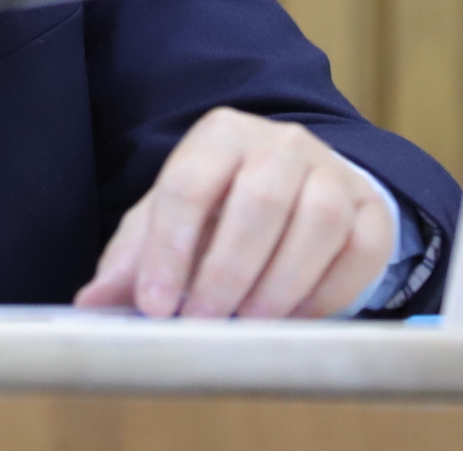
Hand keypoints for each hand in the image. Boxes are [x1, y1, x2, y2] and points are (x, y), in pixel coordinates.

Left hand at [73, 109, 396, 318]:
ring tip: (251, 325)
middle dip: (227, 272)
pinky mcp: (370, 209)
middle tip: (205, 323)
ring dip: (280, 284)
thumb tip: (91, 303)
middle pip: (258, 201)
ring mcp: (332, 172)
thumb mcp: (169, 222)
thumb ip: (133, 260)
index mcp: (219, 137)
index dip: (170, 249)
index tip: (155, 306)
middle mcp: (279, 143)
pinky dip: (329, 293)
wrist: (295, 190)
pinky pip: (360, 250)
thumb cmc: (218, 210)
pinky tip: (296, 320)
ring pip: (317, 222)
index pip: (189, 184)